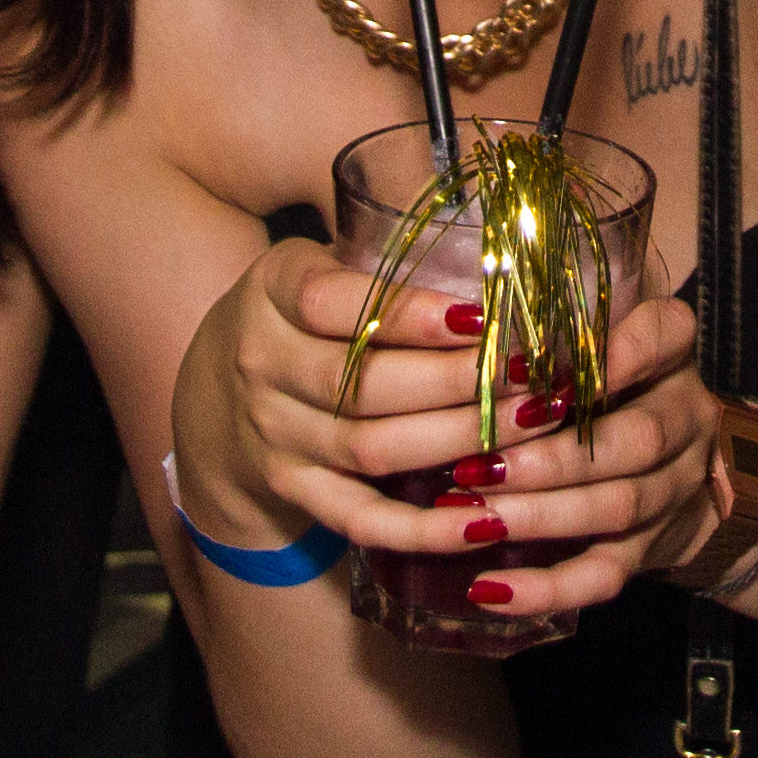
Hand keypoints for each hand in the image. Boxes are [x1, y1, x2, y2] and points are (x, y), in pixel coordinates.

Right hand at [170, 236, 714, 613]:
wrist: (216, 401)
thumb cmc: (300, 321)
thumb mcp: (316, 268)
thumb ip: (386, 259)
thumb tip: (511, 230)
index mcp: (272, 292)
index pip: (331, 301)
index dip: (408, 313)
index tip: (485, 316)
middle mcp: (261, 363)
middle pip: (365, 384)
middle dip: (463, 383)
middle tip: (541, 376)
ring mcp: (273, 432)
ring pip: (371, 447)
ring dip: (461, 443)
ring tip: (536, 428)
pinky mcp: (291, 488)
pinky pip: (360, 518)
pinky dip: (423, 528)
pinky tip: (485, 520)